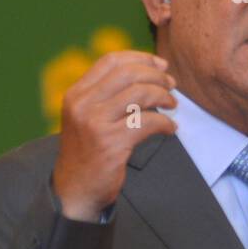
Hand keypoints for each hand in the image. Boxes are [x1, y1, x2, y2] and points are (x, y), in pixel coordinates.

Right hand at [51, 51, 176, 220]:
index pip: (111, 61)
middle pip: (128, 73)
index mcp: (76, 94)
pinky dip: (165, 122)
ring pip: (140, 94)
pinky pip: (148, 122)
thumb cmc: (88, 151)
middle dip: (157, 76)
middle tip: (171, 86)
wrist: (75, 190)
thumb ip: (107, 94)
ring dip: (163, 97)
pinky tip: (170, 128)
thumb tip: (149, 72)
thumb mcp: (87, 116)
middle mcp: (82, 104)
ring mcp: (95, 123)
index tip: (160, 65)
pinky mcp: (111, 143)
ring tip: (172, 106)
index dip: (140, 58)